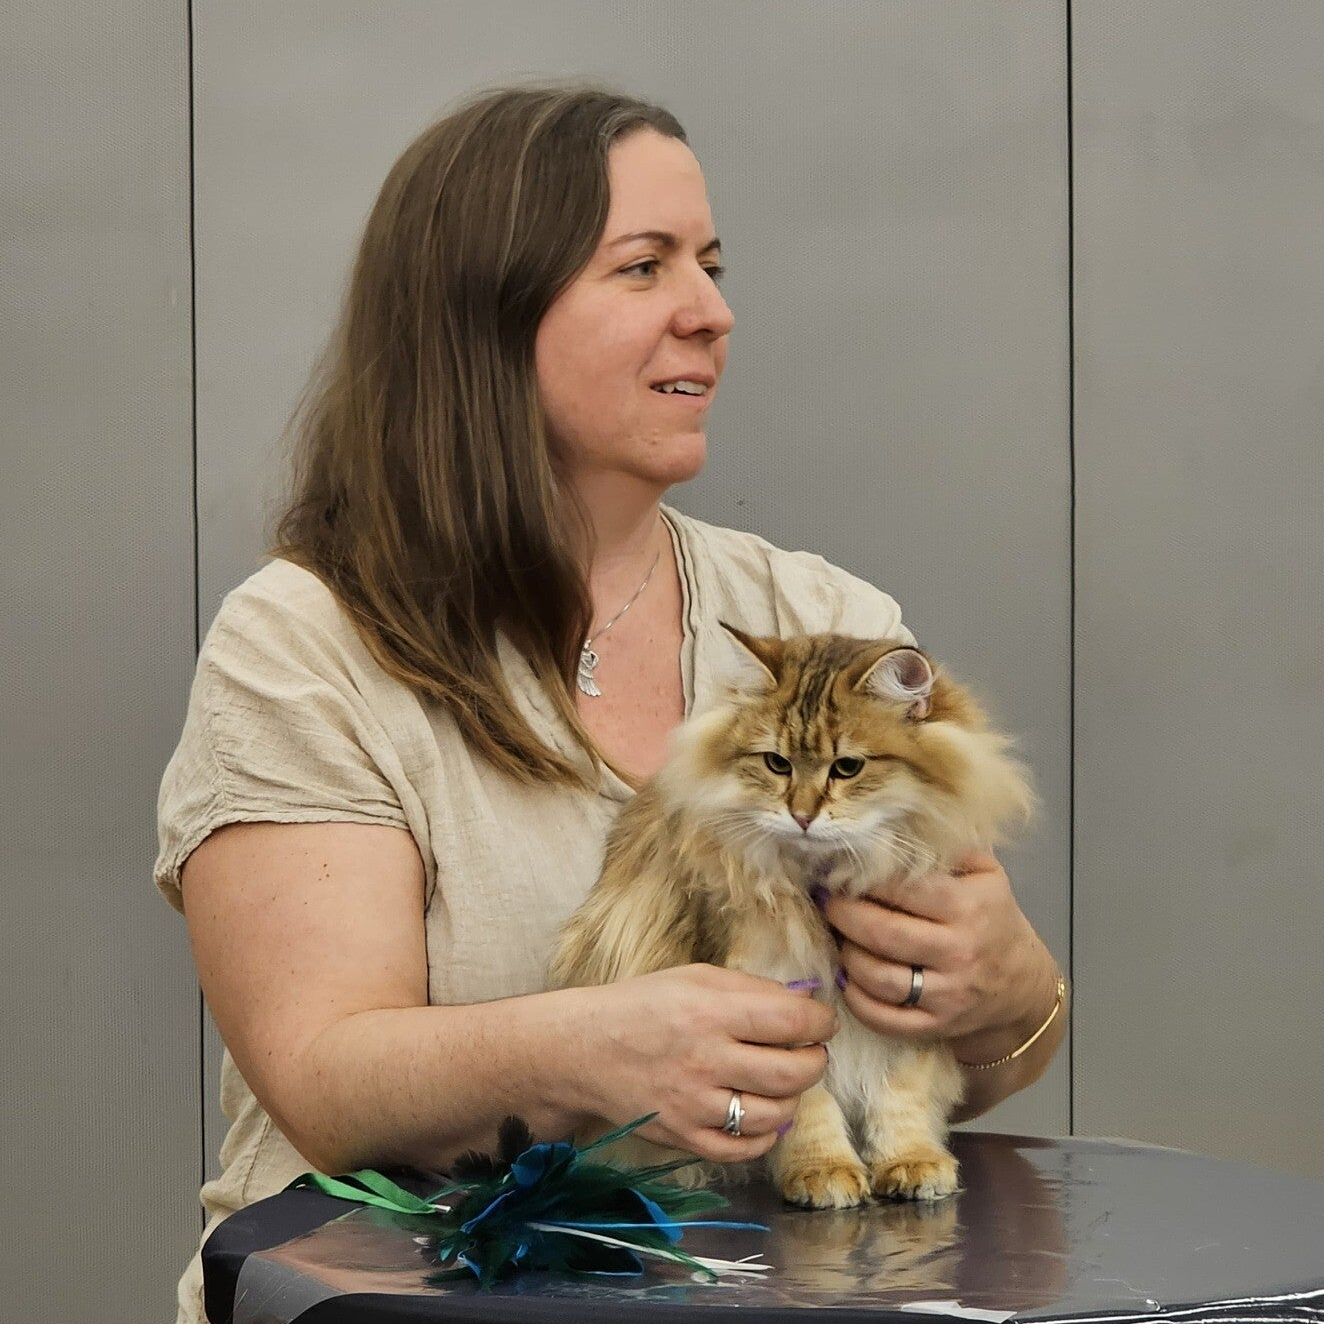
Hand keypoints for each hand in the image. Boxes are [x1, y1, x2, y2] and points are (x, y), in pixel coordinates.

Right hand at [581, 964, 836, 1162]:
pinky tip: (762, 1115)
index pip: (792, 1020)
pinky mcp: (684, 1137)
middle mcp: (707, 1060)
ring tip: (782, 1081)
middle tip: (810, 1052)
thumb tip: (802, 1000)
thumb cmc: (644, 1004)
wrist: (585, 1050)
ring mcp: (696, 1105)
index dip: (821, 1021)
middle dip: (815, 1061)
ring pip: (775, 1115)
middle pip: (793, 1073)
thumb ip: (751, 988)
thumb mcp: (696, 977)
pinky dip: (765, 1136)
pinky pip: (743, 1149)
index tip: (823, 1021)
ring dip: (792, 1098)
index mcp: (711, 1012)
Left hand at [821, 851, 1058, 1063]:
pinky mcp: (936, 1025)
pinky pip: (881, 1017)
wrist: (1022, 985)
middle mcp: (960, 951)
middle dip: (842, 913)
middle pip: (881, 932)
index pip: (902, 888)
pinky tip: (849, 975)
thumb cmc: (992, 918)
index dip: (862, 878)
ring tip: (837, 935)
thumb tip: (893, 827)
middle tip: (825, 900)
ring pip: (876, 976)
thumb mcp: (985, 874)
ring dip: (846, 954)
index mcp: (969, 906)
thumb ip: (946, 847)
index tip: (837, 870)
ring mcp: (948, 994)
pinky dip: (855, 997)